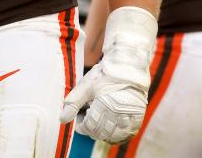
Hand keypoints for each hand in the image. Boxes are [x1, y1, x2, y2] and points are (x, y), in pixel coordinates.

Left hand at [60, 6, 156, 143]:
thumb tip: (62, 119)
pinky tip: (112, 130)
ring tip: (98, 124)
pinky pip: (129, 132)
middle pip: (102, 132)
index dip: (81, 126)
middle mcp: (120, 113)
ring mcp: (131, 115)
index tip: (77, 120)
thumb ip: (73, 104)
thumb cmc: (103, 75)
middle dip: (91, 130)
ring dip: (104, 133)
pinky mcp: (139, 116)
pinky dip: (119, 134)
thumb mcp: (84, 87)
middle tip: (86, 120)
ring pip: (115, 135)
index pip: (90, 126)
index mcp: (105, 106)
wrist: (127, 66)